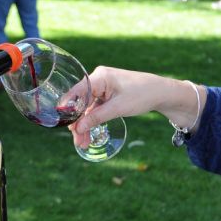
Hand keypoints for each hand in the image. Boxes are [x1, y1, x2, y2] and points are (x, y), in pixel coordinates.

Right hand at [70, 67, 186, 148]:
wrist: (162, 93)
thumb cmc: (142, 95)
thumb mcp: (118, 108)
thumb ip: (97, 117)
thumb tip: (78, 128)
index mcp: (100, 77)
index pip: (77, 91)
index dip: (67, 106)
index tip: (58, 119)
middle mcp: (99, 80)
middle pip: (81, 102)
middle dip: (79, 122)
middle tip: (77, 141)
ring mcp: (103, 87)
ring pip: (88, 108)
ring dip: (85, 124)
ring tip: (83, 143)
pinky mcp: (108, 95)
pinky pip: (95, 108)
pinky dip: (93, 121)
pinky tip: (89, 133)